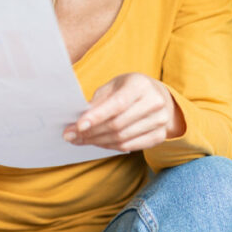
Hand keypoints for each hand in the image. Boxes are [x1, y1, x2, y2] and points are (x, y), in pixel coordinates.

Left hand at [63, 72, 184, 151]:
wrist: (157, 96)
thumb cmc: (130, 89)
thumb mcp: (114, 86)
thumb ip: (98, 102)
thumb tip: (78, 122)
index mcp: (141, 85)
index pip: (117, 104)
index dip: (97, 116)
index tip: (78, 126)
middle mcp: (155, 102)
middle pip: (117, 124)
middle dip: (91, 132)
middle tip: (71, 136)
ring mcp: (160, 120)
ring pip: (122, 138)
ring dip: (97, 141)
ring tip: (81, 139)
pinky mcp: (160, 135)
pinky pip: (129, 146)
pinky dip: (109, 147)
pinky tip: (98, 142)